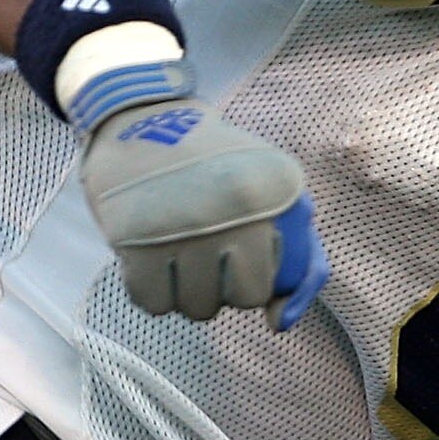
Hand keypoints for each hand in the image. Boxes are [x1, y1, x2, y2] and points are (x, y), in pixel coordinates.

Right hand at [80, 98, 326, 326]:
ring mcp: (184, 226)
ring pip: (197, 308)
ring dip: (187, 289)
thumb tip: (280, 323)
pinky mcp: (135, 239)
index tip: (240, 235)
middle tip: (207, 247)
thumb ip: (303, 260)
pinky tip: (151, 256)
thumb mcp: (277, 192)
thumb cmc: (218, 166)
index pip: (280, 281)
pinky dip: (151, 289)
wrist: (142, 115)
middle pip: (241, 300)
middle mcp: (236, 211)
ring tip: (178, 247)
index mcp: (276, 195)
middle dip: (226, 283)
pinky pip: (153, 304)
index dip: (259, 266)